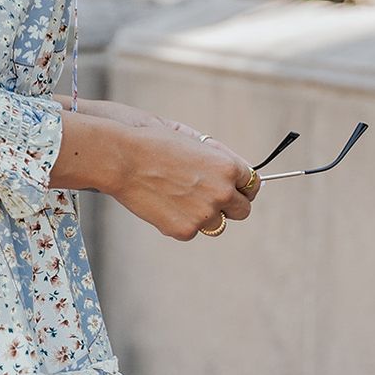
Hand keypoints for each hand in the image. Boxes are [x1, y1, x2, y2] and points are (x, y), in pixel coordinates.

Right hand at [92, 105, 260, 240]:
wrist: (122, 159)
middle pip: (243, 210)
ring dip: (205, 216)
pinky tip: (162, 204)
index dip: (242, 187)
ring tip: (179, 199)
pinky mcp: (185, 230)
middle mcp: (223, 192)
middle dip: (230, 206)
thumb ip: (219, 160)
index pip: (252, 184)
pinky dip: (180, 222)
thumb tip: (236, 176)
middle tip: (209, 200)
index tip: (234, 190)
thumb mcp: (194, 143)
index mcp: (228, 168)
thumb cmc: (154, 144)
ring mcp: (205, 214)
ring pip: (217, 224)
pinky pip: (191, 231)